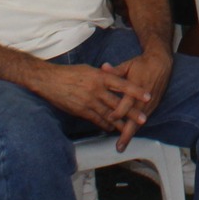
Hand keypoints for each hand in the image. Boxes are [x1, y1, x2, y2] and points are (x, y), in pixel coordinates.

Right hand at [31, 63, 149, 134]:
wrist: (50, 81)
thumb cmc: (71, 73)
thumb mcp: (90, 70)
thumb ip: (103, 76)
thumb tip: (114, 78)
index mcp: (100, 76)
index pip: (122, 84)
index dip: (136, 91)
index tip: (148, 96)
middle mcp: (96, 89)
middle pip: (117, 103)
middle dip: (131, 112)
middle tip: (143, 120)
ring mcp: (88, 101)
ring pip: (108, 114)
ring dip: (119, 123)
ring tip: (129, 129)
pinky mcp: (80, 111)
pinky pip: (96, 119)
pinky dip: (104, 124)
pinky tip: (111, 129)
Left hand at [102, 50, 173, 149]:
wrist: (162, 63)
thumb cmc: (142, 64)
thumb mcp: (128, 65)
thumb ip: (115, 71)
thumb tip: (102, 68)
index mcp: (136, 88)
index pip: (127, 104)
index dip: (118, 113)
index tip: (109, 119)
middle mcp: (144, 99)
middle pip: (135, 120)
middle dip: (126, 134)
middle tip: (119, 147)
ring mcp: (150, 103)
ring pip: (140, 122)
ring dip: (131, 134)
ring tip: (122, 146)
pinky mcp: (153, 105)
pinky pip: (143, 119)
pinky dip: (136, 128)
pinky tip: (129, 135)